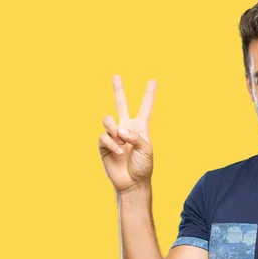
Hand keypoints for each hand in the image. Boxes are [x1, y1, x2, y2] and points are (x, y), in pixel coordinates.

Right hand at [99, 75, 156, 194]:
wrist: (132, 183)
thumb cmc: (143, 166)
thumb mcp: (146, 149)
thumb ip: (135, 136)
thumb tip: (119, 130)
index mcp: (140, 128)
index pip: (145, 108)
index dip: (149, 95)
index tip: (153, 81)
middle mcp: (126, 128)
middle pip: (121, 104)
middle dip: (118, 90)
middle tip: (116, 76)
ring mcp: (114, 136)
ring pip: (108, 120)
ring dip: (113, 129)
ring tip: (121, 141)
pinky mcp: (104, 145)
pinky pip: (104, 136)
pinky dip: (111, 143)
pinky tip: (118, 152)